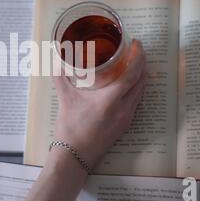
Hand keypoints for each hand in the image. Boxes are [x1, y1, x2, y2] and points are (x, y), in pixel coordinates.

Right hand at [53, 39, 146, 169]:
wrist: (75, 156)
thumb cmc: (70, 128)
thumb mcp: (65, 100)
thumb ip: (61, 78)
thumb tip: (57, 62)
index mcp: (111, 100)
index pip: (132, 74)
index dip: (137, 57)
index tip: (137, 44)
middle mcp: (123, 108)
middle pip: (141, 81)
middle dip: (142, 63)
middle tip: (136, 50)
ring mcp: (126, 118)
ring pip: (141, 92)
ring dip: (141, 76)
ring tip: (134, 64)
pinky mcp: (124, 125)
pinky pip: (136, 102)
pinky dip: (136, 89)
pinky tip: (128, 85)